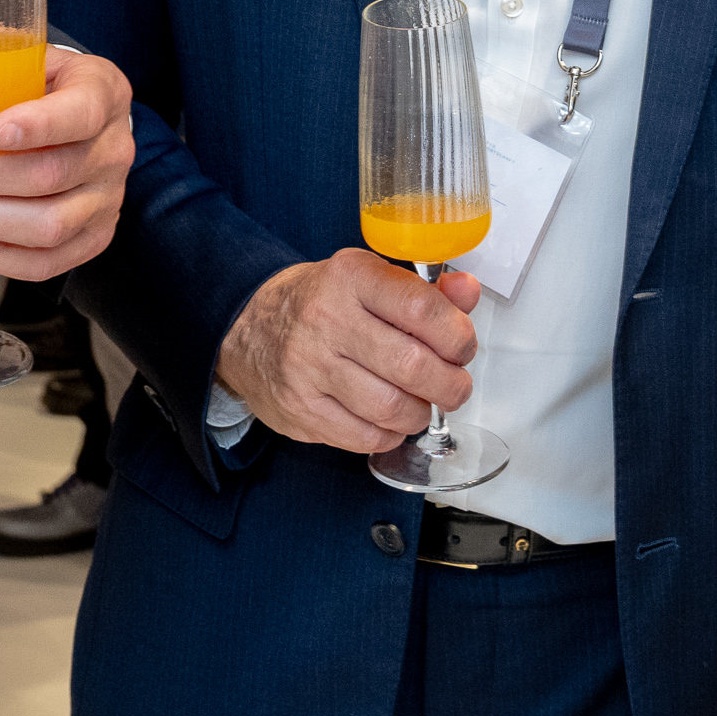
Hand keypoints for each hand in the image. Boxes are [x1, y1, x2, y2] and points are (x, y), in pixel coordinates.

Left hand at [0, 43, 134, 281]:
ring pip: (47, 226)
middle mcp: (113, 149)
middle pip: (49, 176)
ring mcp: (108, 199)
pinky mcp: (94, 236)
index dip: (38, 125)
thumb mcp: (23, 55)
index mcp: (102, 93)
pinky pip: (47, 262)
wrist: (91, 124)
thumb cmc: (49, 89)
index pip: (80, 113)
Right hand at [214, 250, 486, 455]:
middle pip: (412, 365)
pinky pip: (365, 438)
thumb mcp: (368, 279)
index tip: (462, 347)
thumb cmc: (321, 301)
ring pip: (392, 408)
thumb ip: (424, 289)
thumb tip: (467, 292)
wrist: (248, 326)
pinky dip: (391, 434)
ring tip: (423, 402)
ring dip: (422, 413)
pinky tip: (391, 419)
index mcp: (351, 277)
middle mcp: (327, 320)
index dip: (457, 335)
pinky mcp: (300, 409)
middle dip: (450, 384)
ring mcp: (309, 369)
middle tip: (455, 385)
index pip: (420, 308)